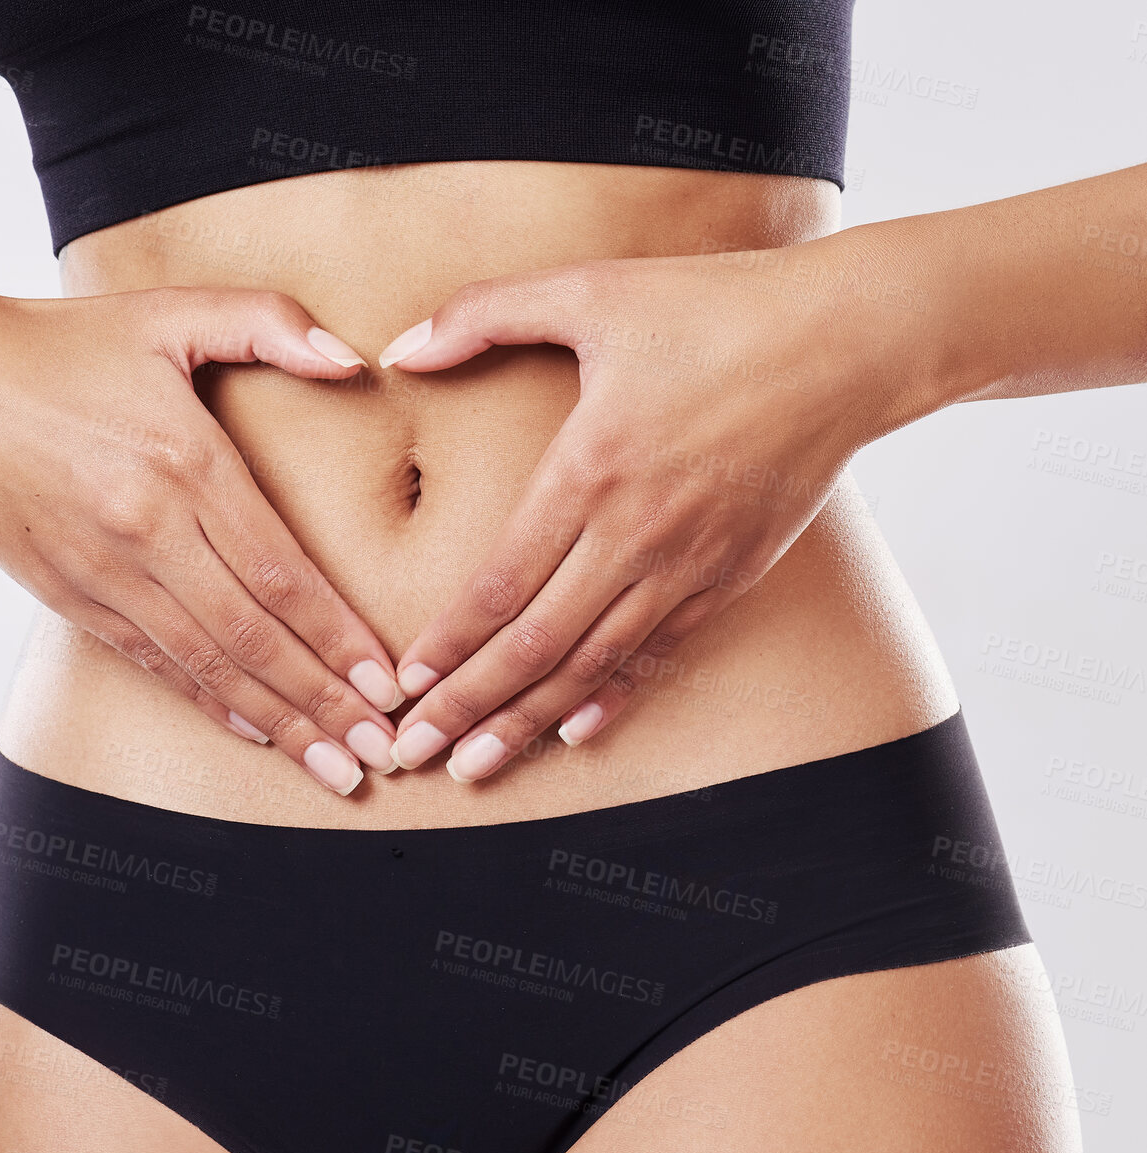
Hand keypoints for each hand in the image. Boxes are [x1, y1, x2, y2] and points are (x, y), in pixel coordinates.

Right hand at [0, 276, 403, 794]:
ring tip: (333, 768)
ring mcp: (105, 571)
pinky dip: (207, 702)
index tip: (388, 684)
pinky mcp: (70, 596)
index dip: (341, 636)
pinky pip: (152, 662)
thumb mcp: (168, 310)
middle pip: (255, 634)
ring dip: (277, 721)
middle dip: (325, 700)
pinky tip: (254, 733)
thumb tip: (351, 360)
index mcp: (186, 462)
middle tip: (382, 750)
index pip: (282, 572)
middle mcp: (149, 529)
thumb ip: (268, 322)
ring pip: (208, 663)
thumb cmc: (63, 345)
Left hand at [378, 241, 892, 780]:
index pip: (500, 584)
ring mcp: (688, 565)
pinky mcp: (732, 576)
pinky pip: (661, 653)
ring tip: (477, 767)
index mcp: (589, 470)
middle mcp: (635, 535)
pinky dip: (614, 696)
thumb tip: (399, 348)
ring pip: (593, 665)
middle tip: (416, 754)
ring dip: (529, 722)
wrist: (849, 342)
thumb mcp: (593, 288)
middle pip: (535, 645)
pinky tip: (577, 732)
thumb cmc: (717, 306)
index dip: (448, 644)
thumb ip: (485, 313)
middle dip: (468, 707)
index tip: (405, 687)